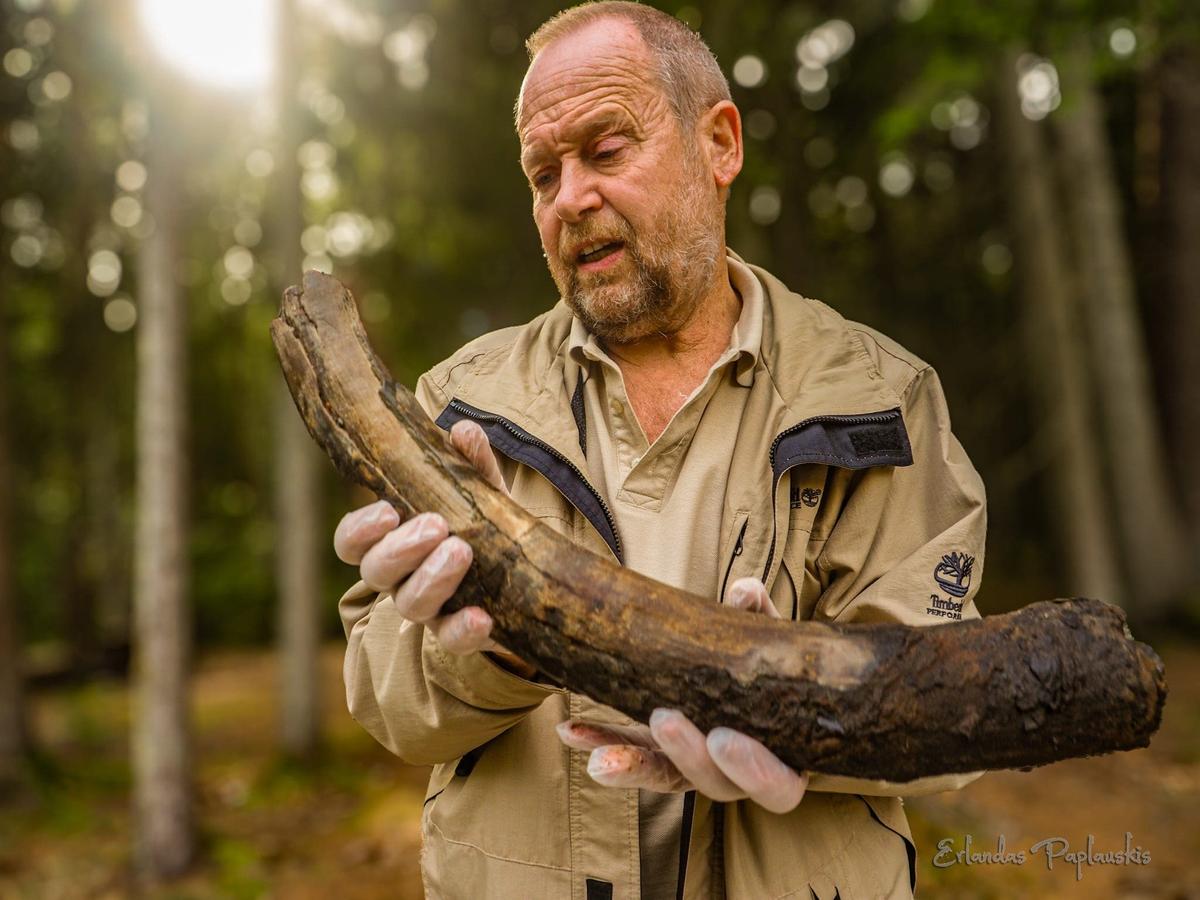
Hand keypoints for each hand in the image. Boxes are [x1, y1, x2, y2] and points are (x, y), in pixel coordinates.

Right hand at [333, 420, 532, 672]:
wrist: (525, 570)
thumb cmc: (484, 520)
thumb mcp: (480, 488)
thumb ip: (471, 463)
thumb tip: (463, 432)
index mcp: (392, 538)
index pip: (352, 540)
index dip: (360, 529)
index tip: (387, 511)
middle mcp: (400, 576)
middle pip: (376, 571)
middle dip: (401, 548)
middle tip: (434, 526)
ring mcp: (428, 607)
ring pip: (411, 604)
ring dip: (432, 579)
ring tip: (461, 551)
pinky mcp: (459, 631)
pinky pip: (452, 639)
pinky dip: (464, 630)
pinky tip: (481, 616)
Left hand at [555, 578, 808, 813]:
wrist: (749, 676)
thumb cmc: (772, 666)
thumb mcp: (772, 640)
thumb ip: (761, 618)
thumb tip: (745, 591)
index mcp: (784, 758)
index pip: (777, 786)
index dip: (753, 770)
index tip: (722, 737)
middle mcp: (736, 774)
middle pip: (714, 783)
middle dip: (685, 754)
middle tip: (663, 719)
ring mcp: (693, 768)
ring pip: (664, 777)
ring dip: (630, 764)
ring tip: (599, 759)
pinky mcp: (657, 754)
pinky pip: (628, 754)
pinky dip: (600, 742)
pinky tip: (569, 731)